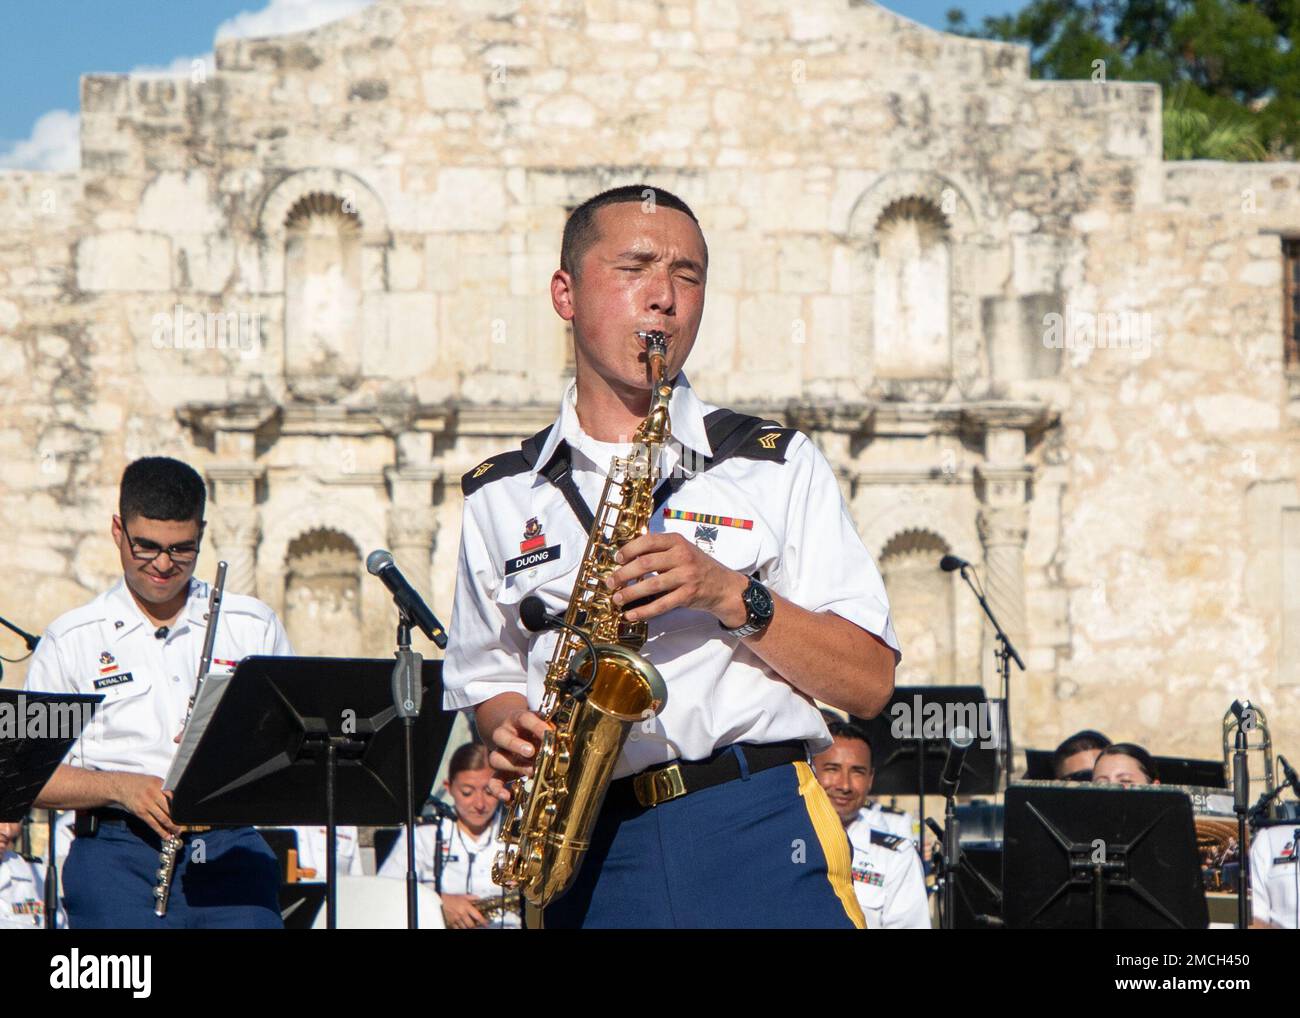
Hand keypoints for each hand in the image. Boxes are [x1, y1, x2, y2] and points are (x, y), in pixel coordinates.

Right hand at [110, 773, 178, 838]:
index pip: (175, 796)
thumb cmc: (141, 784)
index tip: (188, 813)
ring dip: (171, 827)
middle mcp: (154, 795)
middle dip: (178, 819)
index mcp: (160, 785)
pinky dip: (161, 831)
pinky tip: (166, 836)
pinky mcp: (141, 813)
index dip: (182, 806)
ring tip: (177, 833)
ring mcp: (147, 804)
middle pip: (170, 809)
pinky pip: (153, 824)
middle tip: (184, 825)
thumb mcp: (155, 781)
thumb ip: (166, 789)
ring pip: (163, 818)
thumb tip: (178, 799)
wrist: (122, 786)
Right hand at [441, 893, 487, 928]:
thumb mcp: (463, 896)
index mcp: (466, 907)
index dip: (483, 921)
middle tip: (476, 924)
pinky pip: (457, 928)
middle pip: (471, 924)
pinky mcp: (451, 922)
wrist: (440, 900)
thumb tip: (478, 898)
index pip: (477, 916)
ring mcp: (456, 919)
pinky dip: (460, 928)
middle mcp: (462, 914)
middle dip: (474, 925)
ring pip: (465, 927)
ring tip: (468, 924)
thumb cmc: (451, 898)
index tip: (486, 923)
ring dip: (468, 927)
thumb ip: (472, 898)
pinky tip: (461, 926)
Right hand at [485, 708, 550, 802]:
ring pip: (495, 758)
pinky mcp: (499, 772)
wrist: (515, 731)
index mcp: (518, 720)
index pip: (525, 718)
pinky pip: (493, 780)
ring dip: (512, 766)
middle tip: (531, 751)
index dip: (536, 725)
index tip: (549, 733)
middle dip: (516, 745)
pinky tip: (508, 797)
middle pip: (502, 737)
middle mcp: (505, 734)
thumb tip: (561, 742)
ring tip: (530, 772)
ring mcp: (499, 753)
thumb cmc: (534, 730)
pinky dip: (498, 790)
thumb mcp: (543, 726)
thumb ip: (551, 733)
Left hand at [605, 532, 749, 627]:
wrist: (724, 586)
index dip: (629, 549)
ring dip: (630, 593)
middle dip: (623, 574)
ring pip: (651, 585)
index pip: (648, 541)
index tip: (617, 559)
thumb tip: (628, 557)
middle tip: (610, 581)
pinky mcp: (687, 596)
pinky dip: (644, 611)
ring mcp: (686, 576)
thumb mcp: (683, 550)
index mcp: (678, 542)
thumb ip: (660, 551)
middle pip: (645, 563)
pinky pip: (661, 604)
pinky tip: (631, 614)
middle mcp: (682, 556)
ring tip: (617, 598)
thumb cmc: (698, 567)